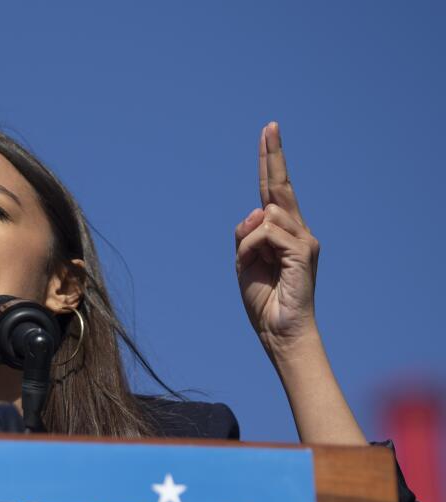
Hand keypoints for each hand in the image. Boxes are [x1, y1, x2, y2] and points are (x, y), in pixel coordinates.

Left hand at [233, 122, 320, 356]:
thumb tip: (258, 210)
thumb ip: (245, 235)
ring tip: (254, 268)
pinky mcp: (303, 250)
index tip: (268, 133)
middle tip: (270, 125)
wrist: (280, 330)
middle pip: (280, 187)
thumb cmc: (263, 300)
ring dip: (246, 243)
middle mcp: (297, 231)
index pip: (274, 191)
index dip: (270, 163)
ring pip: (264, 215)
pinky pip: (266, 232)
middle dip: (273, 155)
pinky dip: (251, 249)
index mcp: (281, 233)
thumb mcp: (244, 263)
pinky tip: (258, 267)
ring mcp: (303, 239)